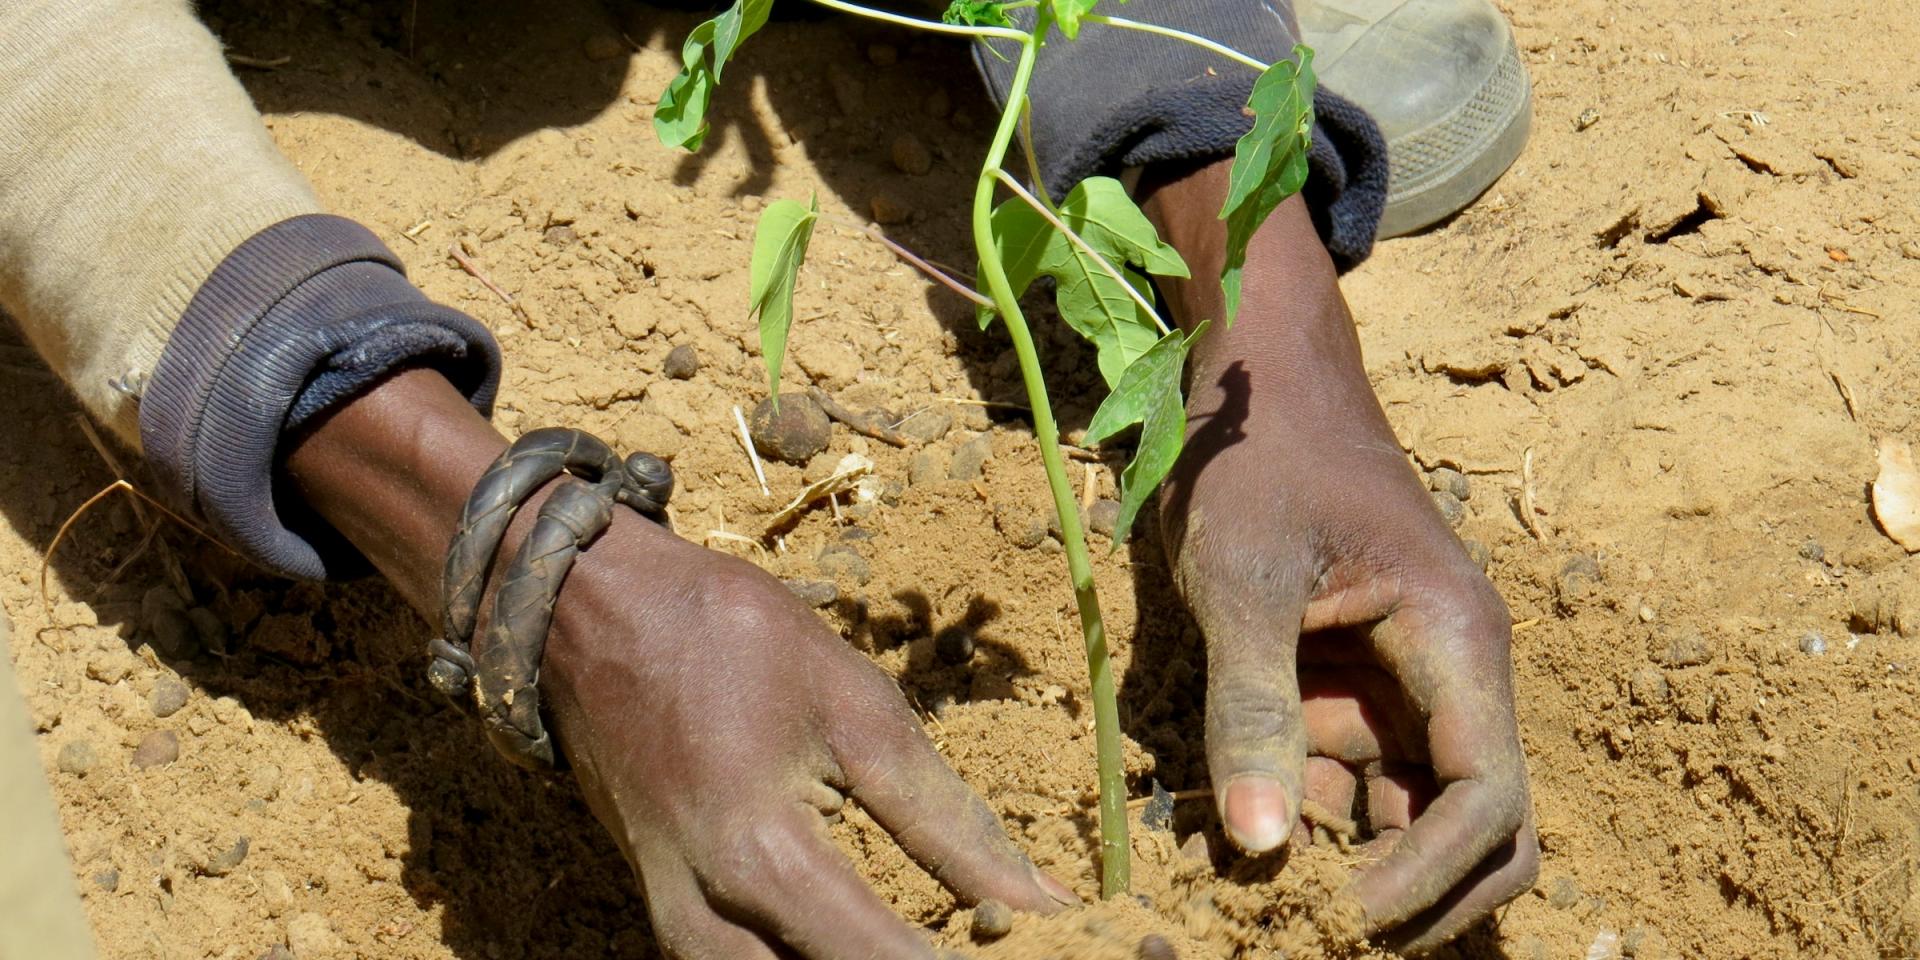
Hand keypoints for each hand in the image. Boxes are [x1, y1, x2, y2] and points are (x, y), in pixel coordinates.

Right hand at [286, 369, 1074, 958]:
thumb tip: (1038, 901)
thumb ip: (944, 815)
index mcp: (761, 858)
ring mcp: (676, 929)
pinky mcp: (669, 921)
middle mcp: (706, 920)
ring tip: (943, 950)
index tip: (1048, 952)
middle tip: (996, 952)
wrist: (586, 613)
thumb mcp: (851, 703)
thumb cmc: (723, 639)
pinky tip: (880, 945)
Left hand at [1141, 161, 1536, 951]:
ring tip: (1259, 883)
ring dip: (1351, 858)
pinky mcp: (1355, 683)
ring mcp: (1403, 683)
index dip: (1429, 875)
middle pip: (1474, 823)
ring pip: (1408, 810)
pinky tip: (1238, 826)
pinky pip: (1352, 775)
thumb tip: (1261, 849)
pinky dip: (1308, 813)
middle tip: (1317, 926)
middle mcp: (1449, 674)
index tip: (1346, 917)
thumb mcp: (1240, 579)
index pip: (1487, 796)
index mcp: (1455, 641)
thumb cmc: (1257, 457)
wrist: (1256, 377)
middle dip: (1414, 889)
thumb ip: (1252, 708)